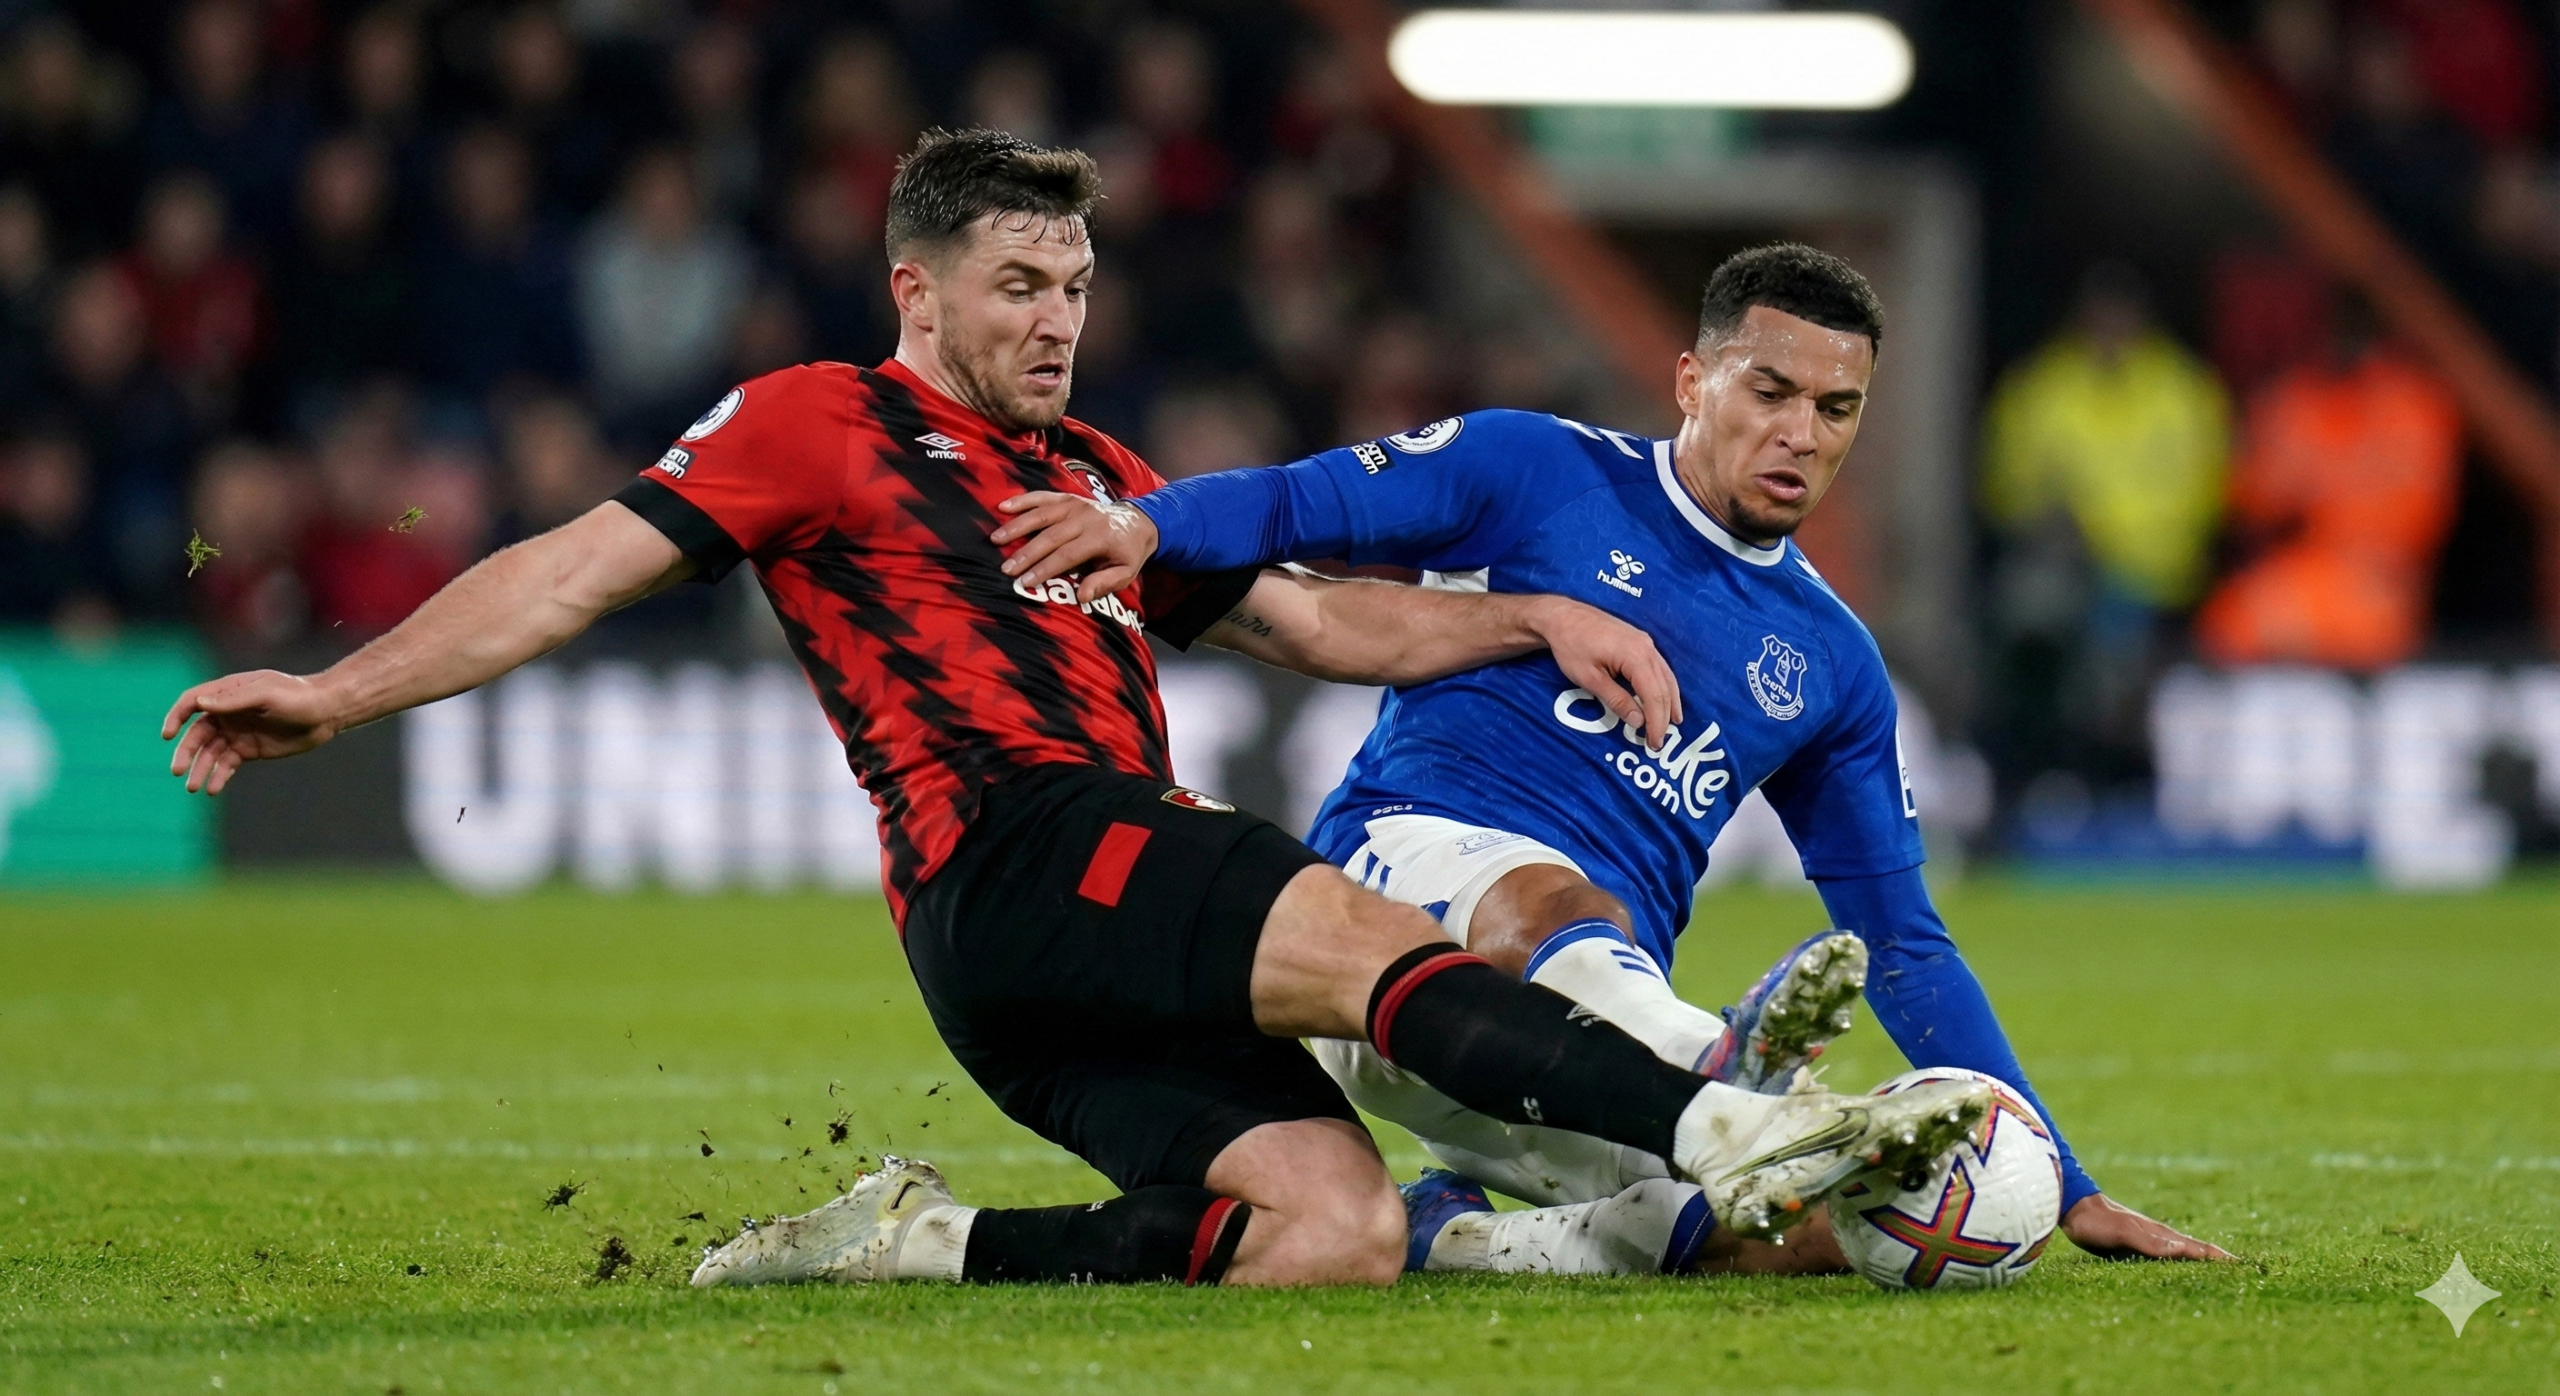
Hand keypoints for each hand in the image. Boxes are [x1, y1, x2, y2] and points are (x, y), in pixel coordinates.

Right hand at [161, 670, 343, 794]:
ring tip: (193, 787)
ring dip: (199, 769)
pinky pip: (227, 764)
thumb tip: (201, 704)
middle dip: (185, 752)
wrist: (326, 712)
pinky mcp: (249, 749)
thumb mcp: (266, 694)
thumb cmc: (297, 696)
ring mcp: (237, 732)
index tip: (167, 735)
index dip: (176, 717)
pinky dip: (218, 776)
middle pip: (197, 733)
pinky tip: (213, 789)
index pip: (192, 702)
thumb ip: (234, 699)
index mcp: (228, 692)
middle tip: (177, 771)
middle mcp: (228, 712)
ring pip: (210, 752)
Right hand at [992, 491, 1158, 601]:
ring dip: (1017, 526)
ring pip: (1042, 514)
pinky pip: (1042, 497)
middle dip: (1027, 553)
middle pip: (1051, 536)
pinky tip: (1002, 506)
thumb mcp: (1125, 573)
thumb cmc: (1127, 554)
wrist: (1138, 522)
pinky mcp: (1067, 498)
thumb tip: (1082, 596)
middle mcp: (1086, 518)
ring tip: (996, 539)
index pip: (1068, 554)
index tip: (1026, 582)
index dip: (1046, 568)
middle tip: (1006, 568)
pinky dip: (1022, 500)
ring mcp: (1075, 505)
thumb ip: (1104, 583)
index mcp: (1100, 537)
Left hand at [1527, 596, 1681, 751]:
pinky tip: (1664, 697)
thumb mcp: (1590, 678)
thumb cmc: (1571, 646)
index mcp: (1636, 656)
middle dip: (1664, 716)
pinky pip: (1659, 667)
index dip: (1656, 722)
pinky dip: (1664, 686)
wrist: (1562, 616)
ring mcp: (1645, 641)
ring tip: (1673, 722)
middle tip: (1659, 740)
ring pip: (1666, 677)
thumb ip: (1617, 700)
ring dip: (1670, 701)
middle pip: (1664, 688)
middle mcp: (1647, 647)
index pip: (1654, 696)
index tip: (1654, 742)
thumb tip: (1638, 721)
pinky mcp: (1640, 640)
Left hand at [2062, 1194, 2232, 1260]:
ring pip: (2183, 1251)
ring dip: (2202, 1259)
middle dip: (2219, 1259)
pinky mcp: (2135, 1244)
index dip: (2222, 1259)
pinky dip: (2180, 1259)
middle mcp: (2161, 1236)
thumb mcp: (2123, 1234)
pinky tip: (2179, 1264)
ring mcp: (2149, 1239)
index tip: (2247, 1267)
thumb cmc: (2096, 1223)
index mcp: (2163, 1236)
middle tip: (2243, 1270)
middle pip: (2197, 1249)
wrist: (2073, 1206)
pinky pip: (2166, 1254)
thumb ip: (2151, 1242)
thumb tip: (2184, 1248)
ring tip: (2219, 1269)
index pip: (2200, 1249)